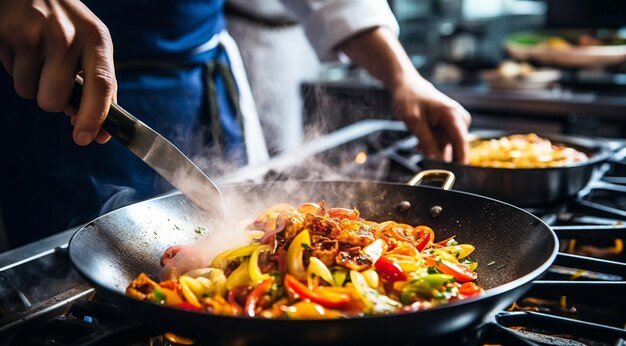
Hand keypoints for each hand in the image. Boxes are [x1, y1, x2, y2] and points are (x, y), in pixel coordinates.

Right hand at [0, 0, 115, 144]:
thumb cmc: (66, 23)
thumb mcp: (91, 44)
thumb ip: (97, 84)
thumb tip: (94, 131)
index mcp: (97, 40)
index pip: (103, 85)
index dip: (94, 116)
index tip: (86, 138)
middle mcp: (69, 36)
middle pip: (56, 100)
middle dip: (52, 102)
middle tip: (53, 80)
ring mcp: (37, 34)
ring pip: (30, 93)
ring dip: (32, 85)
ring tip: (37, 57)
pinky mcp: (9, 34)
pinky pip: (12, 76)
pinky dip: (15, 68)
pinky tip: (22, 48)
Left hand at [392, 76, 470, 162]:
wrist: (407, 86)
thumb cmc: (410, 98)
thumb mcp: (413, 121)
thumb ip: (426, 141)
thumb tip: (437, 159)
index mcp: (453, 115)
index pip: (461, 143)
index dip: (460, 161)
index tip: (458, 176)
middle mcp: (459, 119)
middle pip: (453, 148)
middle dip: (437, 152)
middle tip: (420, 146)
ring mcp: (456, 124)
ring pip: (446, 148)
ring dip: (432, 148)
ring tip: (419, 137)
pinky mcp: (451, 128)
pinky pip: (443, 144)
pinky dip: (431, 144)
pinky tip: (422, 138)